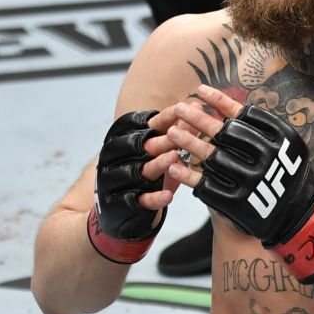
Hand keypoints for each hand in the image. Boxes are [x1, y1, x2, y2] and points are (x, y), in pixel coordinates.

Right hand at [87, 110, 170, 264]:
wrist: (116, 207)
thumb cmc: (145, 171)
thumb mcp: (161, 150)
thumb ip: (178, 131)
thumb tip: (197, 107)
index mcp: (127, 140)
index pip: (145, 124)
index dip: (164, 117)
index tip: (182, 108)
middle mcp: (121, 158)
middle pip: (143, 146)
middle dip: (162, 139)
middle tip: (180, 134)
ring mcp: (122, 180)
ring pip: (142, 171)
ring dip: (158, 164)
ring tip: (175, 157)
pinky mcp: (125, 203)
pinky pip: (141, 200)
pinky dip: (155, 199)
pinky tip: (169, 196)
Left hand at [167, 85, 313, 280]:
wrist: (292, 217)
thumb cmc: (284, 174)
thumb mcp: (284, 147)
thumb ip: (260, 128)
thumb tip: (226, 105)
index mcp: (280, 140)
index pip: (244, 114)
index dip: (219, 101)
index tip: (201, 91)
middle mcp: (267, 159)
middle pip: (225, 133)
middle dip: (199, 119)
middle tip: (179, 108)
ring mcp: (251, 182)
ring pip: (213, 157)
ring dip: (189, 143)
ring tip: (171, 132)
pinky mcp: (238, 203)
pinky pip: (207, 185)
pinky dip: (188, 176)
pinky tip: (174, 167)